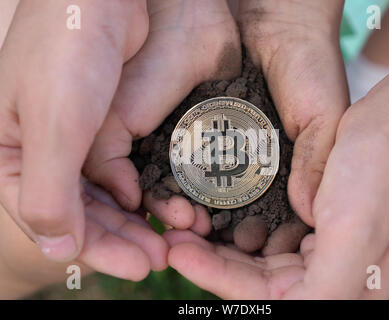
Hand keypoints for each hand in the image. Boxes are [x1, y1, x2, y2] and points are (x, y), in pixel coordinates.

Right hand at [0, 0, 208, 279]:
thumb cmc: (64, 51)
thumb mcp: (51, 125)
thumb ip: (48, 192)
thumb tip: (57, 251)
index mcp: (11, 154)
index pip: (52, 219)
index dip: (94, 249)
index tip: (135, 269)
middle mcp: (41, 152)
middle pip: (81, 213)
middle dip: (121, 239)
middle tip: (158, 259)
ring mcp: (74, 140)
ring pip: (104, 197)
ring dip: (135, 222)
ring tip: (167, 241)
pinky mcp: (104, 127)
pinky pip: (120, 172)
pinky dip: (140, 191)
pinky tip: (161, 206)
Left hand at [164, 33, 388, 298]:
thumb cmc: (384, 169)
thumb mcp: (357, 231)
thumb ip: (329, 289)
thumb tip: (286, 311)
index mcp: (344, 287)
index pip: (268, 300)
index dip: (220, 281)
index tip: (179, 255)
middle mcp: (330, 274)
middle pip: (257, 283)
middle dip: (211, 264)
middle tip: (171, 241)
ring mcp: (320, 249)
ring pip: (256, 262)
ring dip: (218, 248)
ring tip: (182, 229)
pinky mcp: (312, 224)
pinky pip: (265, 237)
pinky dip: (236, 230)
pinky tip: (211, 218)